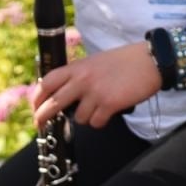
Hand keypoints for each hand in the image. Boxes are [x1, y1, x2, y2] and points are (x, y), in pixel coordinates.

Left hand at [32, 44, 161, 129]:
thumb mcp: (95, 63)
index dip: (36, 98)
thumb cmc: (124, 62)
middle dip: (42, 117)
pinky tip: (111, 110)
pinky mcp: (108, 104)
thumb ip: (78, 76)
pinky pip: (96, 123)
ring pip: (78, 118)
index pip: (47, 82)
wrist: (150, 61)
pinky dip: (102, 121)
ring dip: (87, 117)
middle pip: (52, 104)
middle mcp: (82, 79)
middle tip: (40, 125)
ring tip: (101, 106)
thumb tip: (62, 94)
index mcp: (77, 68)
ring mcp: (95, 92)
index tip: (35, 108)